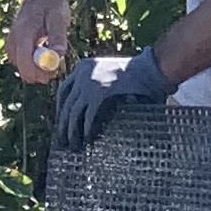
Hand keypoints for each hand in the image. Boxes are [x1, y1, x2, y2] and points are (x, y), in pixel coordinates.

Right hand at [6, 0, 70, 82]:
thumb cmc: (52, 6)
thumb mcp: (59, 18)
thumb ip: (58, 37)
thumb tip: (59, 56)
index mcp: (23, 33)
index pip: (25, 63)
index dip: (40, 72)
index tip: (55, 70)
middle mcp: (13, 41)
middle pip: (24, 72)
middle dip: (41, 73)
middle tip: (57, 64)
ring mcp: (11, 46)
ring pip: (25, 71)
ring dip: (39, 68)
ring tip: (50, 50)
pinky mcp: (13, 48)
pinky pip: (23, 65)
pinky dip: (35, 63)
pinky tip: (43, 50)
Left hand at [53, 47, 169, 146]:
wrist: (149, 68)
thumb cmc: (134, 73)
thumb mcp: (108, 72)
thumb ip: (96, 84)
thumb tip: (86, 107)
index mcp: (84, 66)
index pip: (64, 89)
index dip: (61, 107)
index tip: (61, 120)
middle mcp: (82, 73)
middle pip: (66, 102)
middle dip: (62, 122)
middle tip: (62, 138)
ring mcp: (89, 83)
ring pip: (73, 111)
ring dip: (71, 130)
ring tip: (72, 143)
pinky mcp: (99, 93)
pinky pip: (87, 115)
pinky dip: (86, 128)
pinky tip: (87, 138)